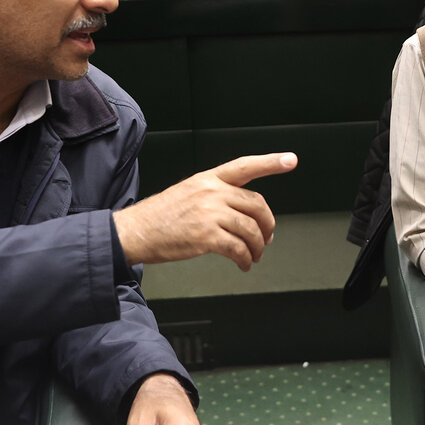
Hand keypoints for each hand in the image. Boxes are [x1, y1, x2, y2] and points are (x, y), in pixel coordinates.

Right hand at [114, 152, 297, 270]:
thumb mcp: (188, 192)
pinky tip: (243, 264)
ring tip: (254, 256)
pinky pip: (239, 249)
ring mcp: (210, 213)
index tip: (290, 160)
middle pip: (256, 205)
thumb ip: (216, 197)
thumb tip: (244, 215)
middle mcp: (211, 192)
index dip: (270, 162)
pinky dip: (245, 259)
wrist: (135, 231)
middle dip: (267, 225)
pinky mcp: (207, 236)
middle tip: (267, 238)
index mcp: (208, 178)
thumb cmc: (160, 216)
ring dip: (258, 247)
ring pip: (251, 229)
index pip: (245, 166)